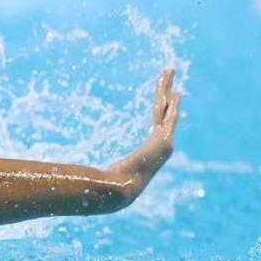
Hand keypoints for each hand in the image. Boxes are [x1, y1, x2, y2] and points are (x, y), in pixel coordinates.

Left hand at [109, 68, 182, 185]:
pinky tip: (175, 93)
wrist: (122, 189)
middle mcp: (163, 144)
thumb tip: (85, 174)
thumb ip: (106, 167)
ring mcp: (165, 142)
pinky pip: (168, 118)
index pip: (158, 120)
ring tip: (169, 71)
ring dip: (167, 89)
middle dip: (166, 90)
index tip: (168, 94)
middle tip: (168, 71)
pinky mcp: (163, 142)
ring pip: (165, 109)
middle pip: (164, 110)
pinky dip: (173, 105)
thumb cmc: (113, 182)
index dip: (163, 106)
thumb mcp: (110, 170)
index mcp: (152, 148)